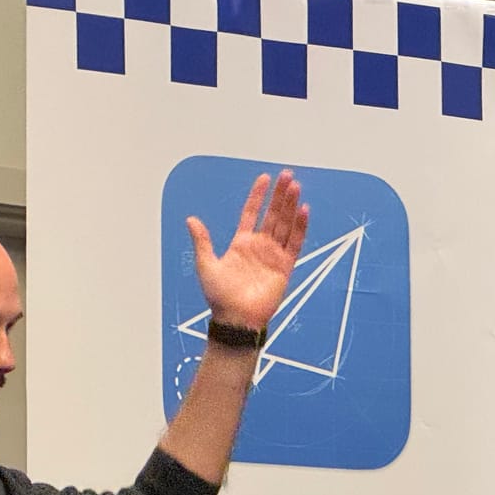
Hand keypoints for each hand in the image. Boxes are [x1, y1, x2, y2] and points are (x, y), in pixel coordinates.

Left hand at [185, 171, 308, 333]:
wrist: (235, 319)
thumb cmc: (219, 297)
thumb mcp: (205, 264)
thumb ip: (202, 241)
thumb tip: (191, 219)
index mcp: (241, 244)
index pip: (251, 213)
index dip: (258, 196)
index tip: (264, 178)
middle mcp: (259, 247)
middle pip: (272, 215)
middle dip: (279, 195)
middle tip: (287, 175)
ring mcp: (273, 256)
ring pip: (285, 225)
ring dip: (290, 206)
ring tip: (295, 187)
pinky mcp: (284, 267)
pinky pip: (295, 244)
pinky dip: (300, 227)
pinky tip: (303, 211)